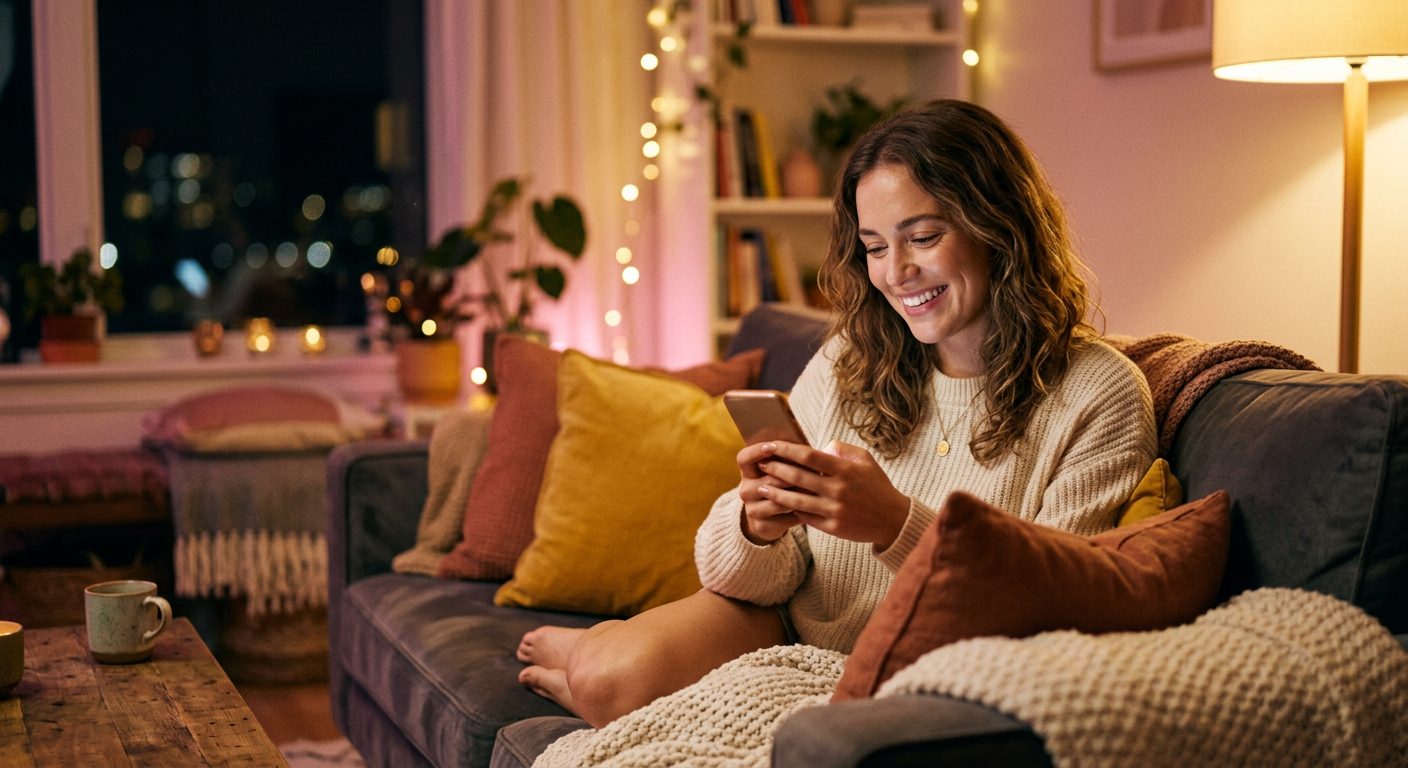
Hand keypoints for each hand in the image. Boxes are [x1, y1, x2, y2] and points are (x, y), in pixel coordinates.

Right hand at [736, 441, 808, 544]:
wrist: (772, 518)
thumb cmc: (783, 484)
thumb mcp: (783, 469)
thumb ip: (791, 458)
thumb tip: (819, 447)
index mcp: (748, 471)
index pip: (744, 458)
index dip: (756, 451)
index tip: (772, 446)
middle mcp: (746, 489)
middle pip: (767, 481)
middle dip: (790, 477)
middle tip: (810, 472)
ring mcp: (751, 509)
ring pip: (776, 501)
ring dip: (797, 495)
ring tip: (814, 491)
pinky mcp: (760, 525)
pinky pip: (783, 517)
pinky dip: (799, 511)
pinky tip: (811, 507)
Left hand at [754, 440, 910, 548]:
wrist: (893, 520)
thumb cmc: (877, 486)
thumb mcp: (866, 461)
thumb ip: (842, 450)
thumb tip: (821, 446)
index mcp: (844, 470)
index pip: (808, 456)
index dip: (786, 449)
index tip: (770, 445)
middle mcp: (838, 489)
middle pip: (798, 477)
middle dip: (775, 469)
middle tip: (760, 464)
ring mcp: (835, 510)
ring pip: (797, 500)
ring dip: (776, 493)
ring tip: (761, 486)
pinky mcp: (833, 527)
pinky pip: (806, 517)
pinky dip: (791, 510)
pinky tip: (779, 504)